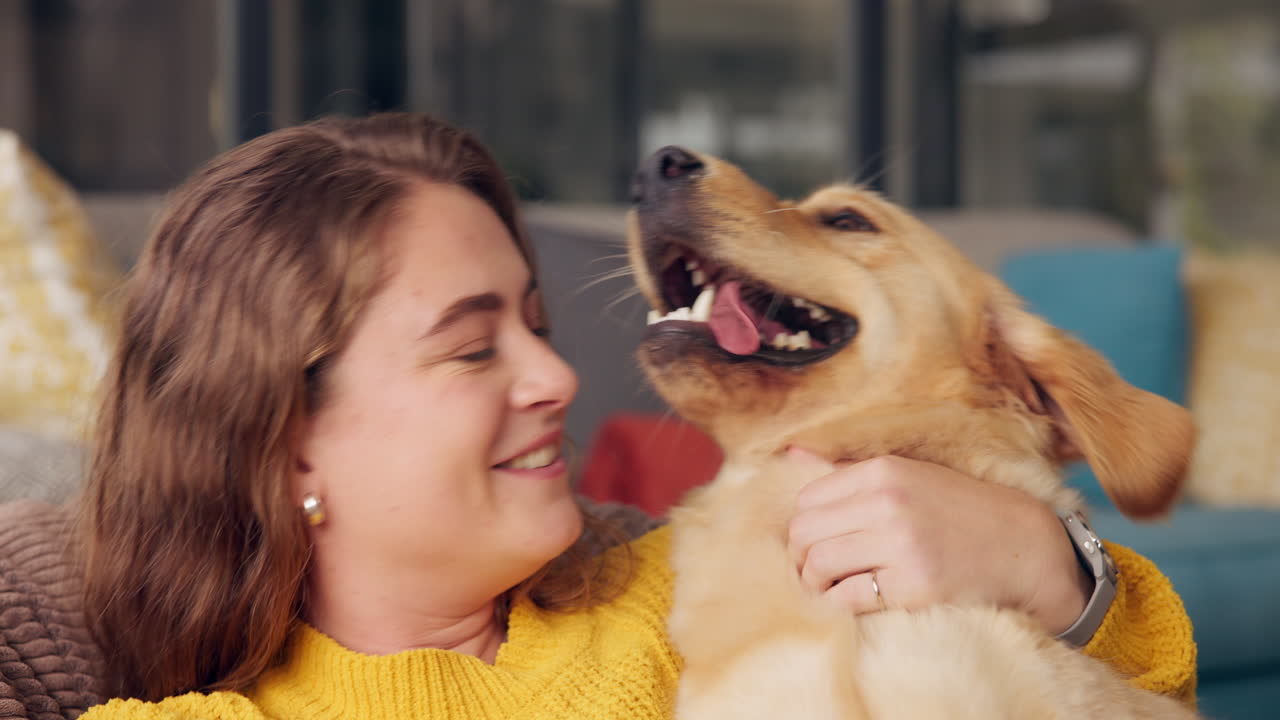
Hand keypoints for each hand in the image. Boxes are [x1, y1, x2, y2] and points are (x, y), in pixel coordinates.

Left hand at [785, 450, 1090, 635]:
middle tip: (816, 573)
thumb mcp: (907, 475)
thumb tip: (789, 453)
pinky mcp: (914, 587)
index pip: (805, 501)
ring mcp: (901, 545)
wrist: (1024, 548)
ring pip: (818, 566)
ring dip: (815, 585)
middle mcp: (888, 503)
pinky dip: (840, 605)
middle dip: (801, 559)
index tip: (814, 545)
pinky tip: (854, 602)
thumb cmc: (958, 512)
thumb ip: (846, 470)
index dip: (802, 528)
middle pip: (803, 534)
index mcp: (882, 471)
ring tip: (831, 590)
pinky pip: (848, 599)